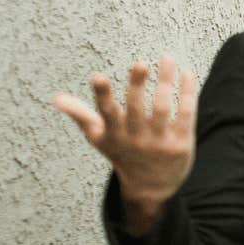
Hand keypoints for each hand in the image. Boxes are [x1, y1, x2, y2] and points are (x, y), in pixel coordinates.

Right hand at [52, 56, 198, 233]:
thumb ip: (80, 115)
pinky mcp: (182, 143)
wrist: (152, 186)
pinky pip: (186, 114)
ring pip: (163, 107)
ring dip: (165, 81)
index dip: (102, 94)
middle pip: (137, 108)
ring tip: (166, 58)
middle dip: (137, 85)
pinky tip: (188, 73)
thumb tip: (55, 98)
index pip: (107, 112)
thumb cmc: (121, 154)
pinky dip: (188, 93)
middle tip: (140, 62)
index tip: (98, 76)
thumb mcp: (99, 137)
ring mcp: (160, 141)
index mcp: (114, 134)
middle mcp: (137, 138)